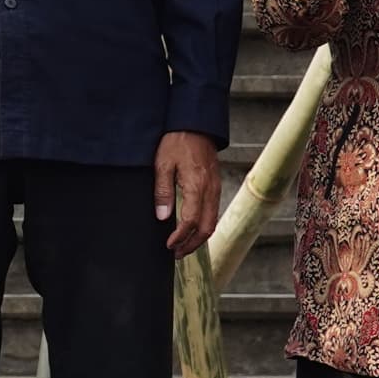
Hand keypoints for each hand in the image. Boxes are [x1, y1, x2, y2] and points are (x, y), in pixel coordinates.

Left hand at [153, 128, 222, 257]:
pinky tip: (192, 229)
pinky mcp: (216, 186)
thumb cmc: (176, 141)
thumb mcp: (162, 164)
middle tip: (175, 253)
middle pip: (207, 227)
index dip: (180, 237)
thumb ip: (162, 192)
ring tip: (182, 246)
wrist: (195, 124)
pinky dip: (204, 226)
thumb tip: (162, 217)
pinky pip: (213, 212)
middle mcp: (211, 190)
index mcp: (197, 185)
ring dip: (199, 238)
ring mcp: (216, 188)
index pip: (192, 221)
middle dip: (192, 244)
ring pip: (213, 221)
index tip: (168, 246)